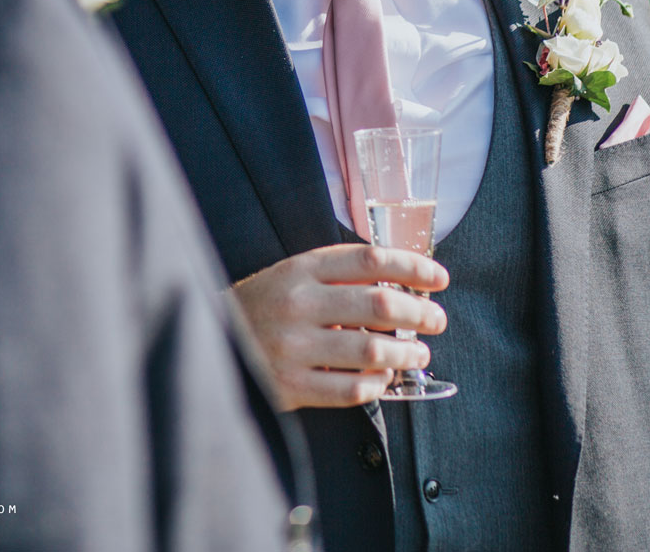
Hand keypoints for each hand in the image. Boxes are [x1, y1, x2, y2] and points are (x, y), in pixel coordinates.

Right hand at [232, 244, 449, 410]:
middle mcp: (297, 304)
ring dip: (407, 353)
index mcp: (298, 270)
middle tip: (437, 320)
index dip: (412, 267)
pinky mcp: (291, 385)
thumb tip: (400, 283)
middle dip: (420, 314)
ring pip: (373, 352)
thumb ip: (336, 276)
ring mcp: (293, 347)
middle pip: (379, 305)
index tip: (438, 278)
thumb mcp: (290, 276)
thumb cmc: (261, 308)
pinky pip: (353, 390)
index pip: (368, 259)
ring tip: (418, 352)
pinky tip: (384, 378)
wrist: (210, 342)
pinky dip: (378, 385)